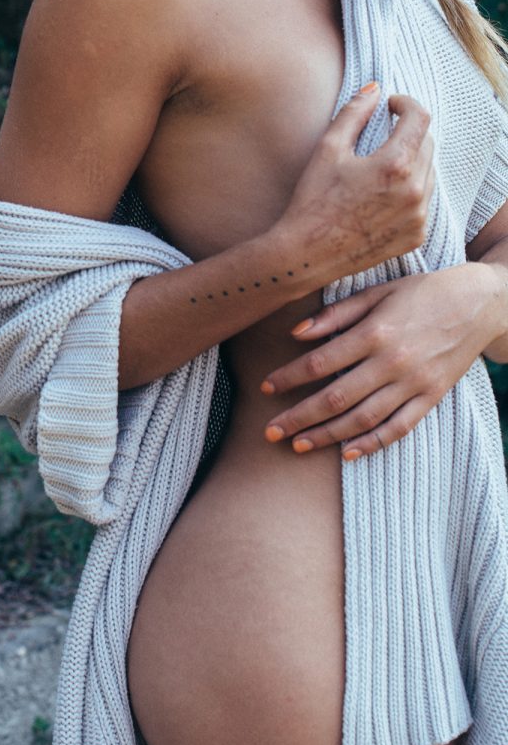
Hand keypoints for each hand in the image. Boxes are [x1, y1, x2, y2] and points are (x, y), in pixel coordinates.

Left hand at [260, 263, 503, 459]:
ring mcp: (413, 384)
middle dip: (298, 417)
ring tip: (298, 445)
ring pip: (363, 419)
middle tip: (269, 432)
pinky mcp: (430, 398)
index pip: (320, 362)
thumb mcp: (378, 291)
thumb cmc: (422, 292)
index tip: (265, 387)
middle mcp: (392, 362)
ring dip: (327, 435)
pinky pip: (398, 428)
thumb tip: (295, 333)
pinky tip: (347, 453)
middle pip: (336, 398)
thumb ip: (336, 313)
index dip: (288, 378)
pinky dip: (372, 443)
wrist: (480, 303)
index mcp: (375, 332)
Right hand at [272, 82, 435, 294]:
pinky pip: (423, 203)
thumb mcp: (328, 149)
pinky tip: (382, 197)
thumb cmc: (313, 201)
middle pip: (428, 144)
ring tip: (381, 168)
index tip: (391, 106)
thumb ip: (354, 113)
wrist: (306, 255)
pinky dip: (410, 192)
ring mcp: (418, 217)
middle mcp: (415, 191)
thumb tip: (374, 88)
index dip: (406, 104)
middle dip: (408, 133)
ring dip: (412, 163)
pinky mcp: (415, 236)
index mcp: (396, 165)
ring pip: (428, 174)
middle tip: (383, 135)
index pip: (420, 117)